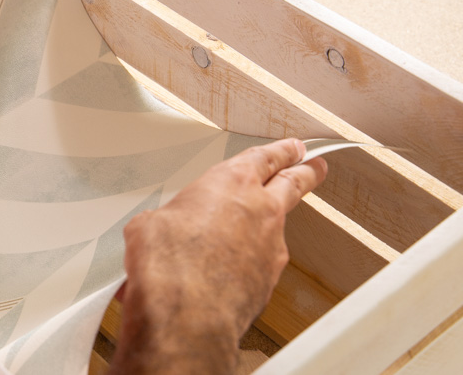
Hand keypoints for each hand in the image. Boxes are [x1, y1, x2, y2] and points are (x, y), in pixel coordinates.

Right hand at [110, 138, 326, 373]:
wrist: (186, 315)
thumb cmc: (169, 264)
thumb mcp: (149, 225)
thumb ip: (166, 218)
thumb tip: (158, 230)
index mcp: (232, 183)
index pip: (265, 157)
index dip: (281, 151)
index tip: (293, 148)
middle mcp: (261, 211)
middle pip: (294, 183)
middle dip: (307, 172)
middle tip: (316, 166)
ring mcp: (270, 248)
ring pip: (280, 226)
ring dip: (273, 223)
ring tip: (261, 226)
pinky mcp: (269, 282)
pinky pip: (264, 264)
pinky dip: (252, 263)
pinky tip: (231, 271)